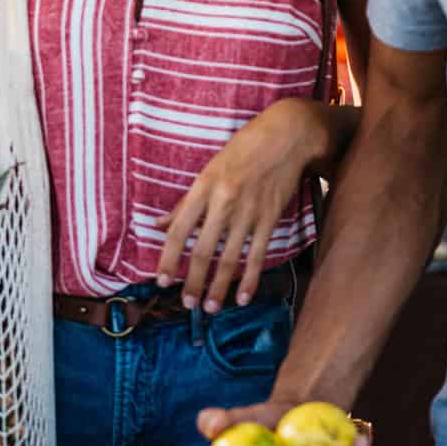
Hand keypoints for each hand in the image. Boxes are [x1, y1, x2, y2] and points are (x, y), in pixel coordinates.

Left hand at [156, 100, 328, 314]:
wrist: (286, 137)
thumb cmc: (243, 151)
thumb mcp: (208, 171)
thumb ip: (185, 203)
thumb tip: (160, 225)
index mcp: (203, 188)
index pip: (179, 230)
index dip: (168, 258)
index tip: (161, 281)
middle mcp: (223, 203)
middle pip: (203, 251)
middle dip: (192, 282)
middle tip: (186, 304)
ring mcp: (248, 212)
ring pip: (229, 258)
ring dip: (218, 287)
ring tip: (210, 308)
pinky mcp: (270, 219)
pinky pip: (257, 255)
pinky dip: (249, 279)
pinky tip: (242, 298)